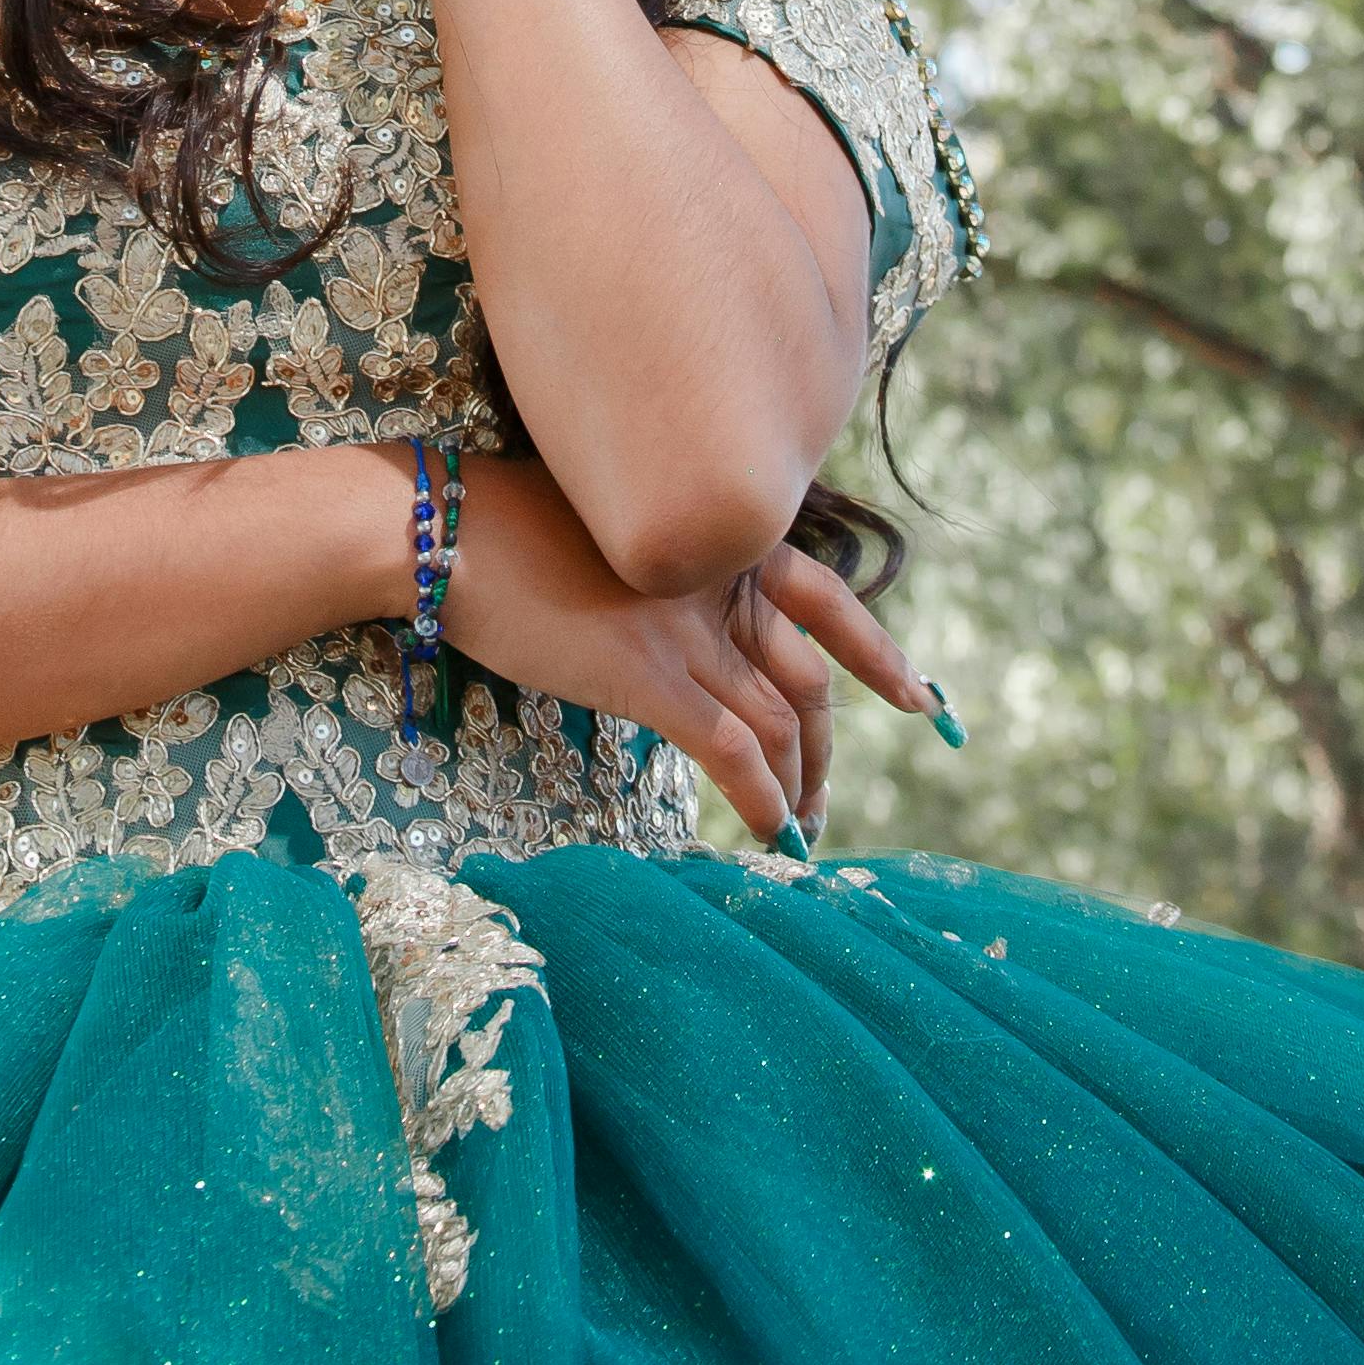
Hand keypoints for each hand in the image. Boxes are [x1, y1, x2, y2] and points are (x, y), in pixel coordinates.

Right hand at [439, 451, 935, 846]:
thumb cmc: (507, 531)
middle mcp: (718, 580)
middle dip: (826, 752)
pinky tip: (766, 834)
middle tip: (823, 803)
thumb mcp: (610, 540)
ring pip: (778, 724)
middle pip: (809, 679)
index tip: (917, 700)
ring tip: (794, 835)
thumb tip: (678, 636)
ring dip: (797, 791)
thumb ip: (664, 582)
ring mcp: (686, 627)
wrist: (446, 529)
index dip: (879, 655)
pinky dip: (761, 800)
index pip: (825, 601)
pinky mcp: (647, 673)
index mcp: (717, 542)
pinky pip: (732, 750)